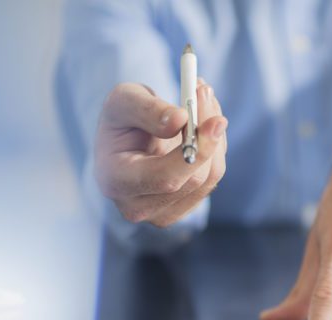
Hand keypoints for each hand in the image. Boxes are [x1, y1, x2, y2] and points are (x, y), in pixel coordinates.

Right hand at [94, 81, 227, 226]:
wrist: (124, 141)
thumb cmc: (120, 120)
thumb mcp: (123, 101)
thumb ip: (148, 110)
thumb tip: (181, 120)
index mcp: (115, 181)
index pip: (165, 178)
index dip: (196, 151)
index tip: (216, 121)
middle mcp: (137, 207)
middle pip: (193, 179)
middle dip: (207, 136)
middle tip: (206, 92)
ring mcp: (162, 215)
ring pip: (209, 177)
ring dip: (214, 136)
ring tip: (201, 100)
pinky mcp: (182, 210)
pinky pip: (212, 178)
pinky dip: (214, 147)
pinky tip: (201, 126)